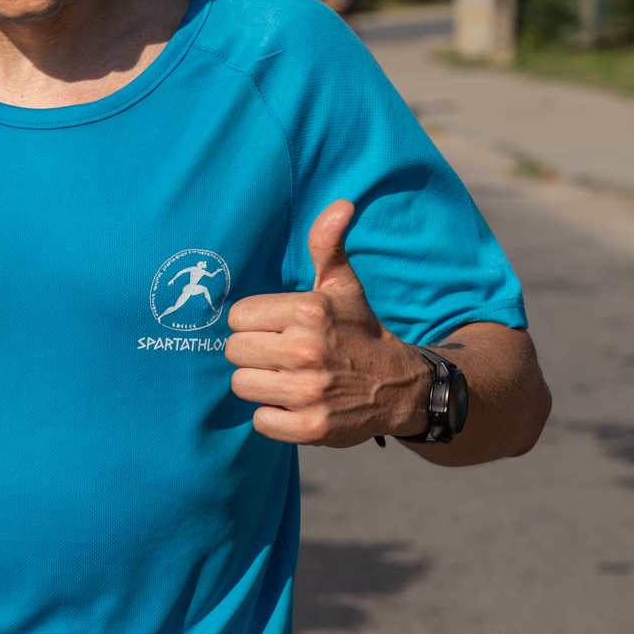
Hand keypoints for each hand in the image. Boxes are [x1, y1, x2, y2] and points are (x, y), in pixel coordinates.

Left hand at [225, 200, 429, 445]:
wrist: (400, 386)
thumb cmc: (358, 330)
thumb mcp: (343, 285)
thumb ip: (327, 245)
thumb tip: (341, 204)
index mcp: (308, 311)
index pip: (238, 317)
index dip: (255, 323)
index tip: (278, 328)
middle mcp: (307, 351)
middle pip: (234, 351)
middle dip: (253, 354)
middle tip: (281, 355)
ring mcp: (309, 393)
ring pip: (242, 385)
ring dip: (261, 384)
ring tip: (287, 378)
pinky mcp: (311, 429)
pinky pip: (259, 421)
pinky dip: (272, 416)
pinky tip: (294, 404)